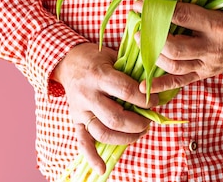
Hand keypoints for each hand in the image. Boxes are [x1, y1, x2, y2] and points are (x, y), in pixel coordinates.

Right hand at [50, 43, 157, 173]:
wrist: (66, 61)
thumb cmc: (95, 57)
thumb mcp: (113, 55)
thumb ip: (130, 67)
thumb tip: (154, 80)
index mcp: (99, 75)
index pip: (126, 91)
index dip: (145, 99)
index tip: (155, 101)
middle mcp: (88, 94)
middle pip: (116, 117)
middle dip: (137, 123)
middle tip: (149, 121)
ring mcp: (80, 109)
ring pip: (102, 132)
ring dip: (125, 138)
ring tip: (140, 132)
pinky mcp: (75, 120)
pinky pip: (81, 141)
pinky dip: (91, 157)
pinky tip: (102, 168)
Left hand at [136, 1, 222, 93]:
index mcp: (218, 25)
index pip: (183, 17)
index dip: (159, 10)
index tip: (141, 3)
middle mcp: (212, 48)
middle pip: (175, 47)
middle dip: (152, 36)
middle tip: (139, 24)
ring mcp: (208, 65)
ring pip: (174, 66)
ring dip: (153, 55)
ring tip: (139, 40)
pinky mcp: (203, 75)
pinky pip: (180, 83)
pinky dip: (161, 85)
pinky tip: (143, 86)